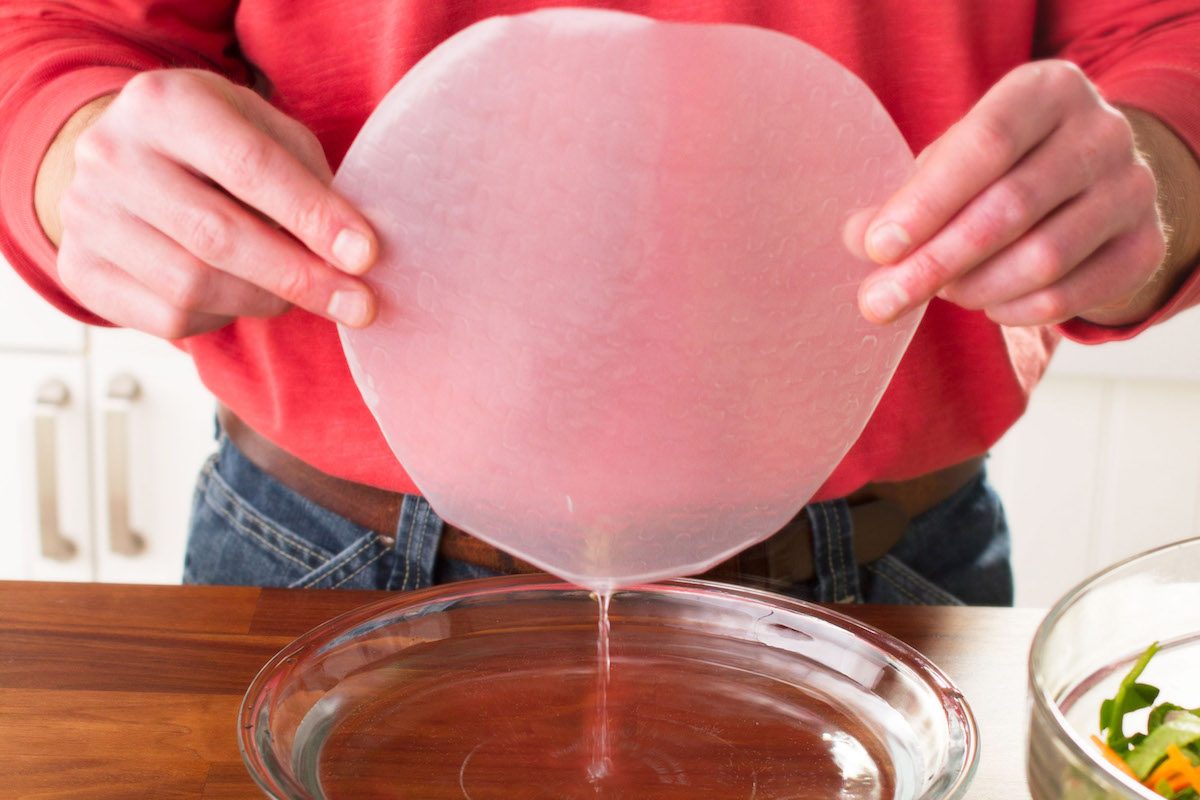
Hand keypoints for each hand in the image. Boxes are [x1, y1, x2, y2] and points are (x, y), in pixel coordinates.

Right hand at [38, 69, 377, 338]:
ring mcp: (87, 215)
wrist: (124, 160)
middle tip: (358, 304)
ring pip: (193, 286)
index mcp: (166, 104)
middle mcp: (112, 155)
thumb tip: (353, 251)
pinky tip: (240, 296)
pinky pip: (169, 318)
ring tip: (301, 294)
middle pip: (218, 236)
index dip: (312, 216)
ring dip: (266, 301)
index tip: (365, 255)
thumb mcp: (261, 130)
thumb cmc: (214, 147)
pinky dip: (221, 318)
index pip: (248, 167)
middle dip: (300, 277)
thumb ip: (307, 178)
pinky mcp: (81, 270)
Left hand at [850, 60, 1171, 327]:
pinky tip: (987, 303)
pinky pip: (1068, 296)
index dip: (927, 201)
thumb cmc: (1001, 167)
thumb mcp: (953, 162)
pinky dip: (1013, 310)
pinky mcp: (1144, 247)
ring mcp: (1132, 190)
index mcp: (1048, 90)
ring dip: (973, 289)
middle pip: (1010, 207)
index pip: (987, 144)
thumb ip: (906, 196)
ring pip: (1042, 258)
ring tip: (939, 292)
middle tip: (881, 301)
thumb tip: (857, 238)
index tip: (878, 247)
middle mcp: (1101, 132)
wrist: (1089, 184)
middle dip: (935, 262)